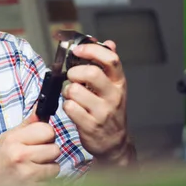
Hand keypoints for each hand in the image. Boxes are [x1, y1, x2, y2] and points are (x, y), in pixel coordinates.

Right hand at [0, 111, 60, 185]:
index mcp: (13, 140)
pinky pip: (51, 183)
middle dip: (48, 153)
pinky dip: (45, 182)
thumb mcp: (7, 138)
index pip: (47, 130)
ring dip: (48, 169)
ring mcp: (26, 175)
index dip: (46, 135)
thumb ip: (28, 125)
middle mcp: (20, 156)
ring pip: (55, 167)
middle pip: (55, 149)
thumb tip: (42, 108)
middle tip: (35, 156)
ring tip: (33, 169)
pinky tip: (32, 180)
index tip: (39, 140)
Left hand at [62, 40, 135, 166]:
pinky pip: (70, 107)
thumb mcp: (113, 87)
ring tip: (71, 95)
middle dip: (75, 72)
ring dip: (68, 91)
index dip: (91, 50)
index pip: (111, 59)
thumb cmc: (110, 111)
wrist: (115, 143)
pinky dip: (66, 105)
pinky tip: (72, 108)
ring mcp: (102, 112)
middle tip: (71, 77)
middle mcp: (113, 96)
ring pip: (75, 91)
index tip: (78, 50)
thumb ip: (108, 66)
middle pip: (91, 73)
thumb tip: (109, 43)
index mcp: (118, 83)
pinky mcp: (90, 125)